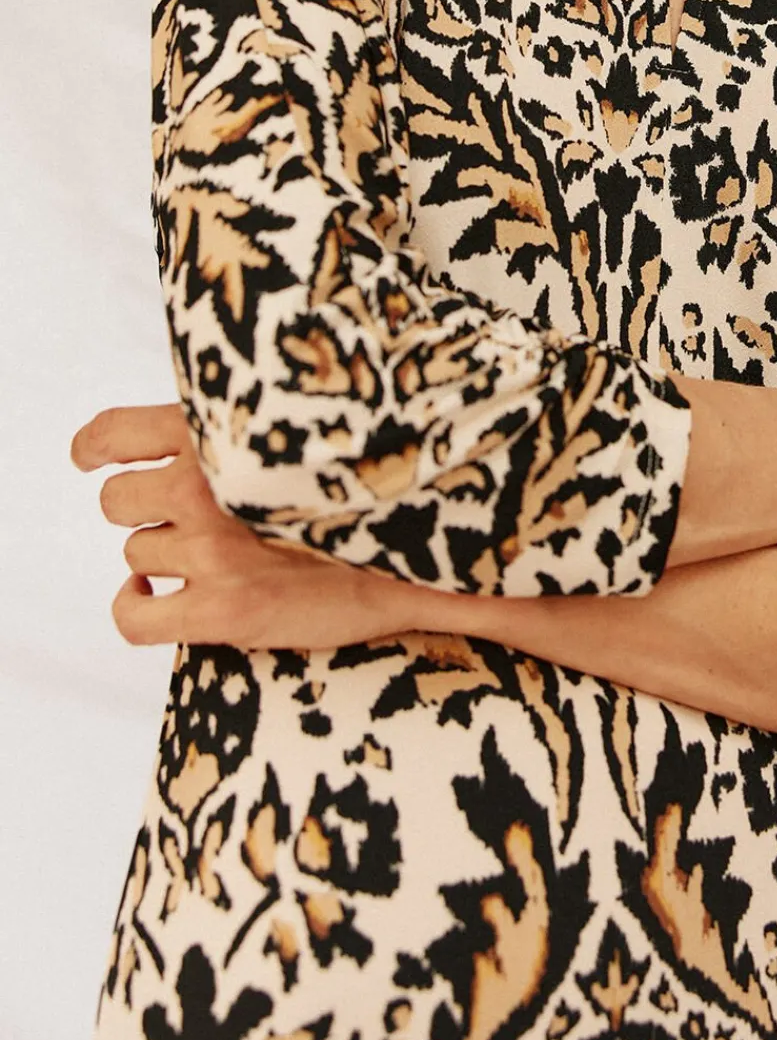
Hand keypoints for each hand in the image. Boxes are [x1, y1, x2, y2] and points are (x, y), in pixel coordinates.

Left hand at [69, 402, 474, 650]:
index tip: (91, 456)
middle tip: (190, 518)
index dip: (96, 446)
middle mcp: (211, 483)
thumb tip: (197, 425)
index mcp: (228, 430)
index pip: (118, 430)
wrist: (422, 553)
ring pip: (135, 551)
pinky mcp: (221, 608)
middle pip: (118, 499)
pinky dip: (136, 606)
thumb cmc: (368, 493)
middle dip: (146, 510)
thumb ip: (244, 429)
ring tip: (214, 556)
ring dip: (165, 555)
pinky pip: (133, 613)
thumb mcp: (304, 435)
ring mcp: (214, 548)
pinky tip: (159, 596)